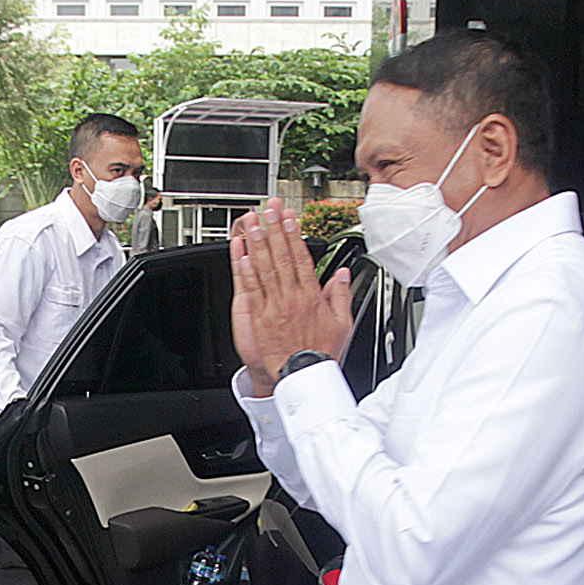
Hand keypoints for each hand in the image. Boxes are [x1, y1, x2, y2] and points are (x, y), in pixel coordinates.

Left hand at [229, 199, 352, 391]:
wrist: (302, 376)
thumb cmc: (320, 352)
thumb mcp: (342, 323)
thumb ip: (341, 295)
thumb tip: (342, 274)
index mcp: (311, 295)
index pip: (301, 256)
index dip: (294, 234)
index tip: (289, 216)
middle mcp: (291, 296)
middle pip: (281, 255)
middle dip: (274, 229)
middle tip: (268, 208)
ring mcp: (274, 306)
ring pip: (264, 268)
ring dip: (257, 243)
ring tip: (252, 223)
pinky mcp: (259, 317)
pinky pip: (252, 290)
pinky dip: (246, 271)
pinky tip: (241, 255)